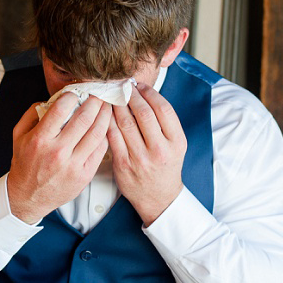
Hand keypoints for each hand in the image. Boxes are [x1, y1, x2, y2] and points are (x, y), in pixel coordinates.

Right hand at [6, 93, 110, 223]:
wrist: (28, 197)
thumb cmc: (25, 163)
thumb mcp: (18, 135)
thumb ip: (32, 113)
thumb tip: (52, 98)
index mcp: (40, 139)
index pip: (61, 109)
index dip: (73, 95)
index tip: (78, 91)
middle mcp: (57, 152)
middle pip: (84, 119)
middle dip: (95, 101)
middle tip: (100, 92)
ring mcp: (73, 165)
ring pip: (96, 133)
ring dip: (105, 115)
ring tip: (107, 106)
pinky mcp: (84, 175)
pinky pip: (100, 149)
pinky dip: (105, 134)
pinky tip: (106, 126)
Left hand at [108, 83, 186, 225]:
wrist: (158, 197)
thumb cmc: (165, 165)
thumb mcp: (175, 144)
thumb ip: (164, 122)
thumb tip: (144, 93)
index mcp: (176, 142)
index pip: (163, 109)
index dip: (150, 92)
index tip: (140, 86)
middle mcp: (160, 150)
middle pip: (144, 114)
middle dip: (132, 96)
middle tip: (124, 86)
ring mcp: (141, 158)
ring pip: (125, 123)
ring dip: (117, 105)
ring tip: (114, 95)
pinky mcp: (123, 164)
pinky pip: (112, 136)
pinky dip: (107, 120)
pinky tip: (105, 112)